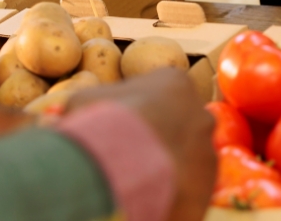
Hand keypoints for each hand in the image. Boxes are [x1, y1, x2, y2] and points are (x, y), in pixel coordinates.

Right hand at [64, 70, 215, 220]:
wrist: (124, 163)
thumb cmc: (103, 120)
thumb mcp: (85, 101)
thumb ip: (92, 104)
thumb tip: (72, 114)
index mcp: (175, 83)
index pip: (164, 94)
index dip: (140, 112)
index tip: (122, 127)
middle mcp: (201, 114)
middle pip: (181, 127)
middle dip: (160, 141)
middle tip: (132, 157)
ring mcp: (208, 152)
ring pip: (187, 162)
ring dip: (166, 170)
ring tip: (137, 181)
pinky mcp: (208, 188)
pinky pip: (188, 192)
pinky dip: (170, 195)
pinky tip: (147, 197)